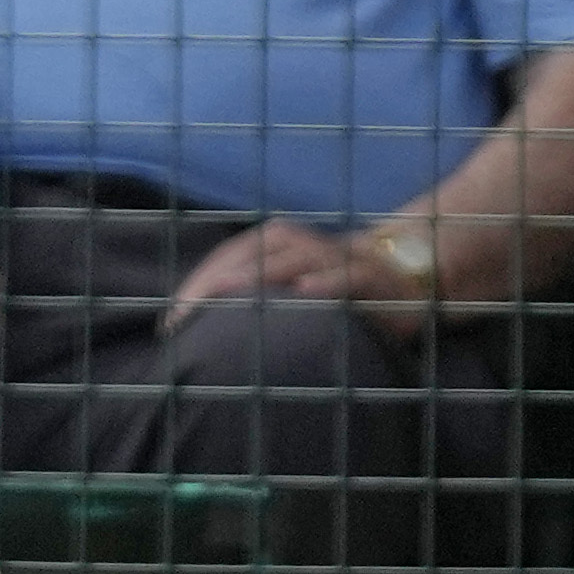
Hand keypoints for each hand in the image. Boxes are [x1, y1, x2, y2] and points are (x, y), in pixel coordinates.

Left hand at [166, 217, 368, 324]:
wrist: (401, 277)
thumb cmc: (329, 291)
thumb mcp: (287, 294)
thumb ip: (249, 303)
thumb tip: (195, 330)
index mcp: (278, 243)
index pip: (230, 257)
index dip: (200, 284)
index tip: (172, 321)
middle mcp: (303, 244)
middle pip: (254, 254)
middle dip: (217, 283)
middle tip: (187, 316)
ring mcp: (337, 257)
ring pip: (294, 258)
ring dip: (260, 277)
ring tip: (226, 298)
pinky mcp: (369, 276)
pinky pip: (346, 275)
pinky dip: (326, 281)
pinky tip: (304, 293)